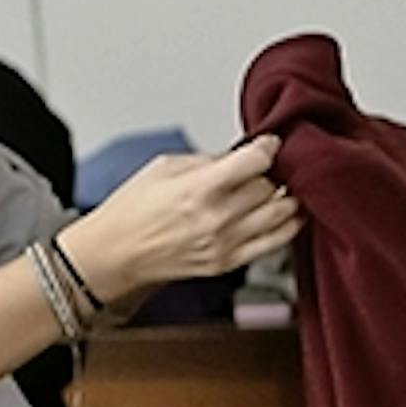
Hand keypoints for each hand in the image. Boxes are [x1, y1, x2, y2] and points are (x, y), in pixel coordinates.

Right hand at [60, 138, 301, 290]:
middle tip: (267, 167)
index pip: (255, 162)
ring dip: (287, 197)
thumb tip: (241, 155)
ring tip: (281, 187)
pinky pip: (275, 243)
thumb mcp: (165, 167)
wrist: (117, 253)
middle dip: (273, 173)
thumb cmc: (133, 209)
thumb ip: (208, 160)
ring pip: (280, 215)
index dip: (268, 147)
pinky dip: (288, 226)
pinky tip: (288, 214)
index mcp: (198, 189)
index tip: (270, 143)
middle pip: (269, 187)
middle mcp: (215, 219)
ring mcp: (225, 244)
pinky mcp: (229, 262)